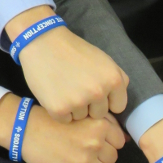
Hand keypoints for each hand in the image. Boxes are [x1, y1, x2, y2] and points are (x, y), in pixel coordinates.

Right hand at [0, 94, 124, 162]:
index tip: (97, 140)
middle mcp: (94, 143)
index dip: (109, 141)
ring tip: (79, 158)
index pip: (120, 142)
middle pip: (113, 157)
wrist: (27, 130)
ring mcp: (84, 160)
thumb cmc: (55, 120)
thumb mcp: (82, 115)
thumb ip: (106, 123)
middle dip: (102, 155)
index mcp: (99, 126)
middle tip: (85, 149)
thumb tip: (126, 139)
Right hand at [7, 5, 128, 121]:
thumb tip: (119, 103)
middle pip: (99, 114)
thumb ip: (118, 79)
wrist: (43, 42)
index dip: (106, 100)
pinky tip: (55, 94)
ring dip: (74, 108)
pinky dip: (59, 111)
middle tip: (76, 88)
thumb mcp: (104, 60)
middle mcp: (98, 92)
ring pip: (82, 118)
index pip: (118, 107)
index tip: (95, 91)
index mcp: (114, 80)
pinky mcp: (59, 109)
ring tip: (64, 88)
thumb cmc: (74, 52)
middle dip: (90, 105)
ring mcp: (78, 101)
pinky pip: (65, 120)